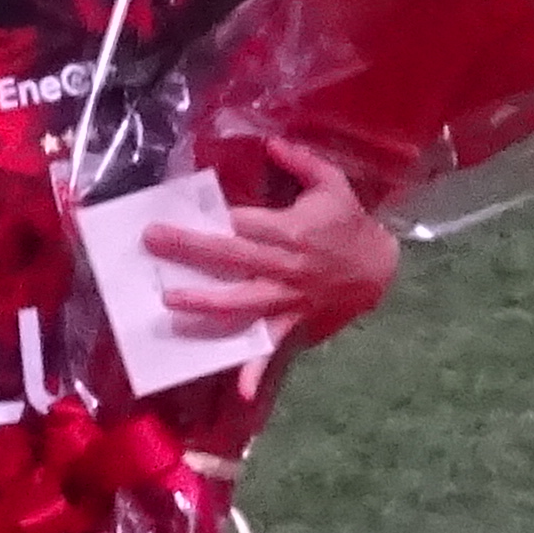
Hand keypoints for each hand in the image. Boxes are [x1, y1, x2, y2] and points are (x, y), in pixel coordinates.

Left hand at [146, 140, 397, 349]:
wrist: (380, 269)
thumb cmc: (351, 225)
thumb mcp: (333, 185)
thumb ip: (302, 162)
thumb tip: (272, 142)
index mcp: (290, 230)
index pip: (242, 223)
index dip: (209, 218)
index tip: (173, 211)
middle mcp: (284, 266)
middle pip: (231, 257)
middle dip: (190, 250)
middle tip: (152, 242)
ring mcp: (286, 299)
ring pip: (242, 302)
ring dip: (206, 304)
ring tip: (170, 301)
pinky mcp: (291, 323)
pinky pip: (271, 346)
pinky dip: (256, 368)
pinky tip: (239, 389)